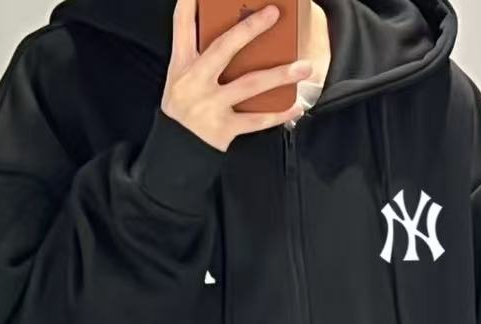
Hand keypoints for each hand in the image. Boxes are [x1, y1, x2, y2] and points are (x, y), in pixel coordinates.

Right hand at [163, 0, 309, 149]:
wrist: (175, 152)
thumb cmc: (184, 110)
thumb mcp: (180, 79)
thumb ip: (200, 56)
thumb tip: (236, 35)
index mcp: (182, 65)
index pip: (182, 26)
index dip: (189, 5)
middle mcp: (194, 82)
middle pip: (223, 48)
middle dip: (249, 29)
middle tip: (273, 13)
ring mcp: (209, 105)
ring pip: (249, 85)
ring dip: (279, 75)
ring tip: (304, 66)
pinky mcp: (222, 129)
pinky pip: (256, 120)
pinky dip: (279, 114)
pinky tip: (296, 105)